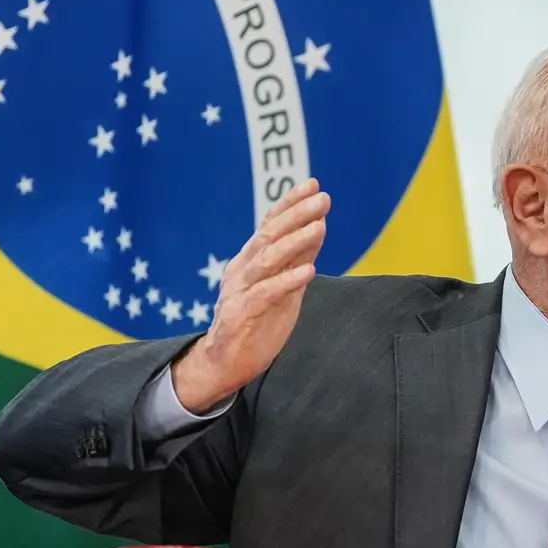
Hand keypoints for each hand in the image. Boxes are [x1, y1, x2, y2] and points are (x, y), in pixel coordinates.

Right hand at [172, 178, 329, 412]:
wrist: (226, 363)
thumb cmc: (257, 322)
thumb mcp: (285, 287)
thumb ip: (297, 259)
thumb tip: (318, 226)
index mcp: (251, 260)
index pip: (270, 224)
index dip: (289, 203)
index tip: (313, 184)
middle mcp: (242, 269)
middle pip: (269, 236)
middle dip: (296, 214)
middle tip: (322, 198)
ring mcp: (239, 291)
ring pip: (267, 260)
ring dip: (295, 241)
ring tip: (319, 226)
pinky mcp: (240, 315)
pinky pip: (265, 294)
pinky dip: (287, 280)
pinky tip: (308, 270)